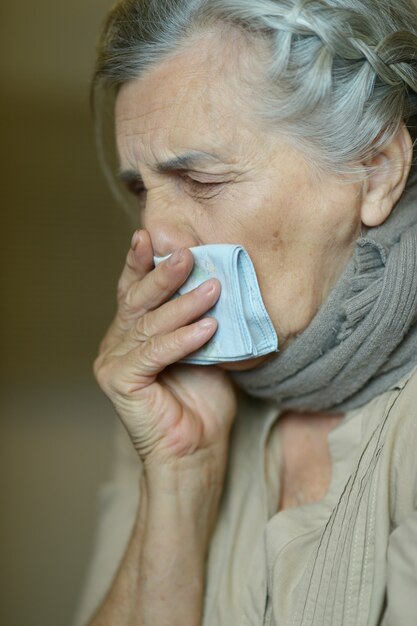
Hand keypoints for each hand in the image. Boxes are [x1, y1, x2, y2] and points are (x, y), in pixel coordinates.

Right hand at [94, 230, 236, 468]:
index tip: (152, 235)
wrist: (196, 449)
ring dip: (183, 304)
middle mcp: (116, 343)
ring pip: (149, 325)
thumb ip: (196, 318)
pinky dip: (181, 339)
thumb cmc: (202, 400)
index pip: (134, 290)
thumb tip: (213, 279)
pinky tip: (208, 328)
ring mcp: (112, 362)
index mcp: (132, 332)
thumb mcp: (202, 348)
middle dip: (162, 274)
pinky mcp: (118, 382)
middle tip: (186, 253)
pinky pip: (153, 353)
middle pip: (137, 301)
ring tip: (212, 288)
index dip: (141, 262)